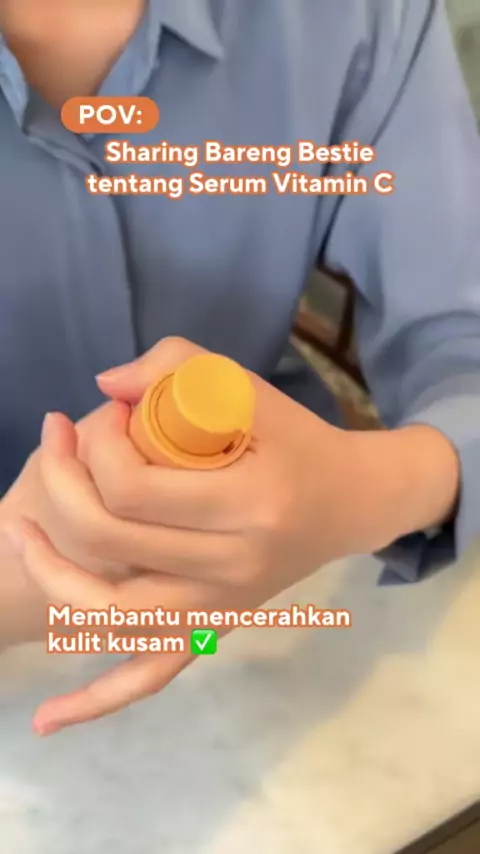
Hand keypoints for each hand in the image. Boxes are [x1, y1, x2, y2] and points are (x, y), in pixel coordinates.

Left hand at [4, 337, 458, 731]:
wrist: (350, 502)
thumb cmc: (296, 439)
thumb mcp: (247, 387)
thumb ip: (175, 364)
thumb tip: (102, 386)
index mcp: (248, 504)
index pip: (133, 489)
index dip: (93, 447)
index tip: (96, 417)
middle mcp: (232, 569)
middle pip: (109, 542)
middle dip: (59, 483)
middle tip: (55, 442)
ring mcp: (220, 608)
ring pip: (110, 616)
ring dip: (48, 574)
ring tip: (17, 531)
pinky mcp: (214, 629)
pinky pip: (150, 676)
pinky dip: (95, 701)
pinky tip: (47, 718)